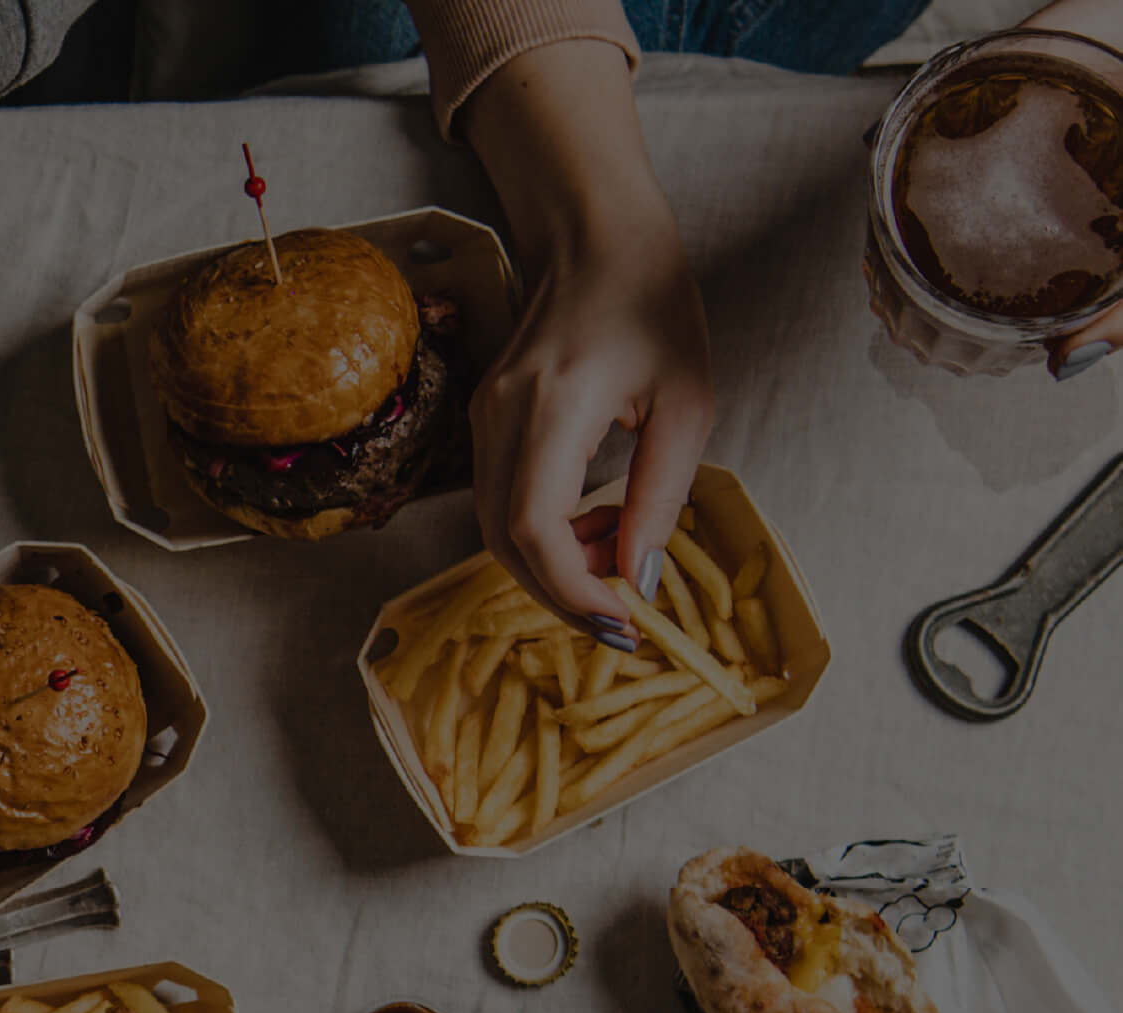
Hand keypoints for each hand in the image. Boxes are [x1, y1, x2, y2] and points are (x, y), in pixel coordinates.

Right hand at [459, 41, 714, 643]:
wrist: (593, 235)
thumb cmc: (652, 301)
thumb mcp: (686, 400)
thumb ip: (660, 494)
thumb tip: (635, 578)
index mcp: (552, 406)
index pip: (533, 527)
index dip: (570, 587)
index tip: (620, 620)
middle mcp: (500, 420)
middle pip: (504, 544)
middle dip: (563, 591)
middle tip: (624, 612)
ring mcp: (482, 424)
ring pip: (499, 532)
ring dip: (558, 563)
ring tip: (621, 549)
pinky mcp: (484, 426)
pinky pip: (503, 504)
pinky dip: (548, 533)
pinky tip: (597, 519)